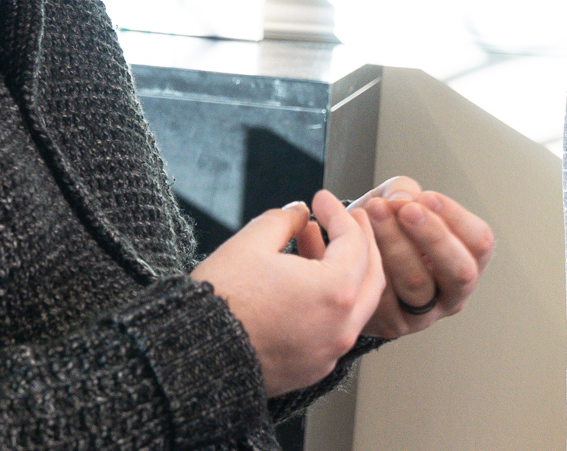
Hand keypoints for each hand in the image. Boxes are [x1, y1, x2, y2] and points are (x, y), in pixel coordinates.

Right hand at [192, 190, 384, 395]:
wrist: (196, 354)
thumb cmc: (222, 300)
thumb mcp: (250, 243)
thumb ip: (282, 220)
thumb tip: (298, 214)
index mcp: (334, 292)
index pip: (354, 243)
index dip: (338, 213)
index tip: (321, 199)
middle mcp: (342, 326)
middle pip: (370, 275)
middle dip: (359, 242)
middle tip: (344, 219)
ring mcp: (329, 351)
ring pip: (356, 305)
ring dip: (344, 271)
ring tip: (314, 243)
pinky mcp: (313, 368)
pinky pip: (336, 328)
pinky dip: (331, 300)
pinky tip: (306, 282)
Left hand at [324, 176, 492, 337]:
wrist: (347, 261)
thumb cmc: (383, 227)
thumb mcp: (396, 201)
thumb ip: (403, 192)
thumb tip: (402, 200)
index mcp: (467, 260)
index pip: (480, 243)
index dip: (456, 218)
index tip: (426, 196)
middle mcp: (453, 293)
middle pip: (459, 271)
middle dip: (433, 236)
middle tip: (405, 209)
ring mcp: (426, 314)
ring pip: (418, 283)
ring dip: (396, 245)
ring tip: (375, 213)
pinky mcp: (394, 325)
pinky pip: (385, 298)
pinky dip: (370, 266)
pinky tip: (354, 242)